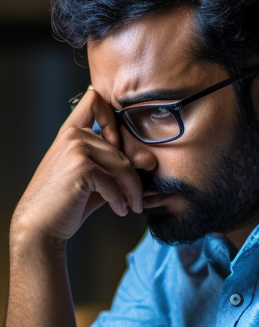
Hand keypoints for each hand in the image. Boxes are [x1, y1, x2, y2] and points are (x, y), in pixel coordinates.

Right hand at [11, 87, 142, 244]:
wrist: (40, 226)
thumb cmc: (64, 202)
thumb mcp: (91, 178)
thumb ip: (115, 166)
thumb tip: (150, 161)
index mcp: (71, 131)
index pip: (95, 100)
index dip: (114, 118)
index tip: (119, 147)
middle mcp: (73, 135)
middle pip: (121, 148)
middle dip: (133, 176)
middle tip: (137, 198)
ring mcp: (76, 148)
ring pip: (123, 165)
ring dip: (132, 191)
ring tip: (132, 206)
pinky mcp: (81, 167)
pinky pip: (114, 182)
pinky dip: (120, 200)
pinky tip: (119, 210)